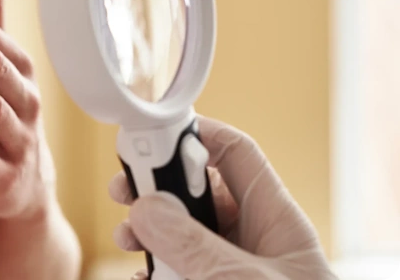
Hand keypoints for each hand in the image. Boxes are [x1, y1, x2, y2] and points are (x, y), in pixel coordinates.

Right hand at [109, 116, 336, 279]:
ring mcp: (229, 270)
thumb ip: (191, 243)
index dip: (196, 135)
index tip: (151, 135)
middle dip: (158, 188)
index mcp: (275, 222)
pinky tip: (142, 276)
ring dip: (148, 232)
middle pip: (197, 192)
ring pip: (180, 233)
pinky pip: (175, 269)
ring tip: (128, 242)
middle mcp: (251, 241)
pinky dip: (153, 269)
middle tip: (125, 191)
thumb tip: (146, 208)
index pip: (236, 156)